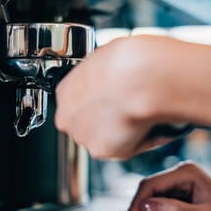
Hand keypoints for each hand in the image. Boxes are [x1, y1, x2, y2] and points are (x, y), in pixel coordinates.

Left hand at [54, 35, 182, 159]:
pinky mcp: (104, 151)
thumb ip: (101, 76)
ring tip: (139, 115)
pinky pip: (124, 149)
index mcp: (64, 91)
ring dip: (120, 133)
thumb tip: (113, 79)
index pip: (76, 103)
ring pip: (102, 139)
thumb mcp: (106, 58)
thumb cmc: (128, 62)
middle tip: (127, 109)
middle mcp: (68, 118)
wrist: (143, 79)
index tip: (111, 100)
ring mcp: (84, 137)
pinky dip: (138, 141)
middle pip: (85, 125)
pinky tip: (146, 124)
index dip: (97, 102)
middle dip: (105, 121)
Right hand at [121, 161, 210, 210]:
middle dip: (140, 209)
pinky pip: (163, 203)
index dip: (135, 205)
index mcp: (186, 172)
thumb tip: (146, 205)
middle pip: (149, 189)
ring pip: (154, 197)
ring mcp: (182, 183)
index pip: (150, 185)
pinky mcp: (183, 193)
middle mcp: (182, 173)